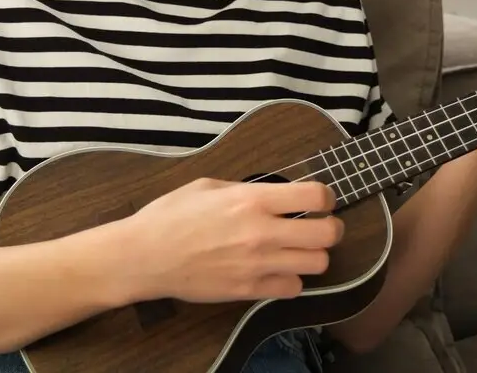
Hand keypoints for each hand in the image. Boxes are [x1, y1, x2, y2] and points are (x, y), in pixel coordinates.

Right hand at [121, 177, 342, 303]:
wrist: (145, 256)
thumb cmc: (170, 216)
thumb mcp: (208, 186)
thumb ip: (244, 189)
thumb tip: (271, 194)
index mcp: (252, 199)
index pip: (315, 195)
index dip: (326, 197)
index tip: (321, 200)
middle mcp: (262, 231)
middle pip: (327, 234)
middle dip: (331, 228)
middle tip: (321, 227)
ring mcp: (258, 264)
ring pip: (317, 264)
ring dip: (314, 255)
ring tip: (299, 250)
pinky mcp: (249, 291)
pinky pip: (293, 288)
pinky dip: (291, 280)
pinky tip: (278, 271)